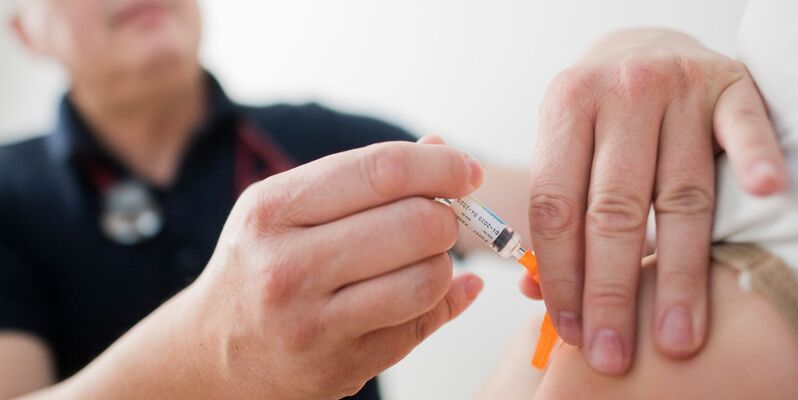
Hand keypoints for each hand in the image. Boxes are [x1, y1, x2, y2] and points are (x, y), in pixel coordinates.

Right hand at [184, 140, 483, 398]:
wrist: (213, 351)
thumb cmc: (262, 264)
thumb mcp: (287, 207)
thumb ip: (362, 177)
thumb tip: (440, 146)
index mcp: (273, 209)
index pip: (383, 171)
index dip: (441, 166)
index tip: (467, 170)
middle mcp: (287, 266)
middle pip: (417, 224)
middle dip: (446, 216)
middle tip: (439, 220)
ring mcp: (313, 323)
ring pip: (429, 279)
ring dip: (443, 264)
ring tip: (422, 259)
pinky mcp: (341, 366)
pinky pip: (421, 324)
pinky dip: (437, 301)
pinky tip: (422, 291)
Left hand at [524, 29, 786, 374]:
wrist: (644, 46)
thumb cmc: (600, 115)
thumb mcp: (563, 146)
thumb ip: (556, 214)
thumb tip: (534, 293)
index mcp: (566, 108)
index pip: (556, 205)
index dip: (562, 274)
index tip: (571, 329)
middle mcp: (620, 94)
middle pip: (615, 209)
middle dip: (612, 291)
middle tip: (614, 351)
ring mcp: (678, 87)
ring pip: (680, 193)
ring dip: (678, 272)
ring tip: (676, 335)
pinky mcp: (730, 85)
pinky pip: (743, 129)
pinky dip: (753, 162)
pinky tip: (761, 196)